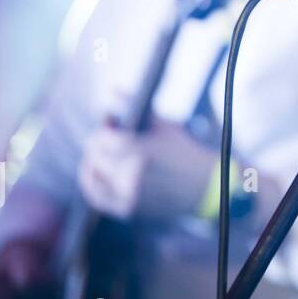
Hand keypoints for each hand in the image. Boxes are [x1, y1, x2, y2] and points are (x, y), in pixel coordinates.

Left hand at [78, 113, 216, 219]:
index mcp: (141, 151)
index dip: (103, 129)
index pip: (101, 139)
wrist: (206, 187)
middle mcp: (131, 175)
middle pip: (95, 156)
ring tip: (100, 155)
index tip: (110, 123)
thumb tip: (112, 90)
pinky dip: (91, 184)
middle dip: (98, 144)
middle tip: (107, 138)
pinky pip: (97, 197)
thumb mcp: (164, 125)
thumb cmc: (186, 153)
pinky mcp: (127, 209)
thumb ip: (135, 106)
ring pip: (92, 175)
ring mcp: (128, 195)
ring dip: (92, 162)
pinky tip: (96, 173)